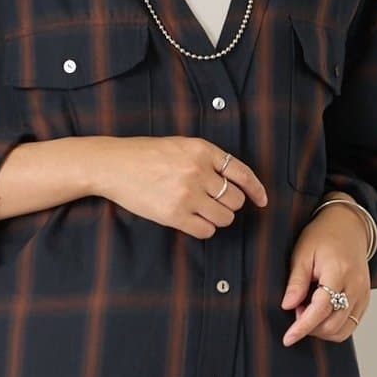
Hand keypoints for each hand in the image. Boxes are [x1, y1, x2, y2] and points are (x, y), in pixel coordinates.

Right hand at [88, 136, 268, 238]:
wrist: (114, 165)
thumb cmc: (145, 156)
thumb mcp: (180, 146)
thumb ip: (206, 159)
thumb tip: (233, 183)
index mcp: (202, 150)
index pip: (242, 172)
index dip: (256, 190)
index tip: (262, 201)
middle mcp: (198, 171)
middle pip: (235, 200)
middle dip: (229, 205)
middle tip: (214, 204)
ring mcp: (187, 194)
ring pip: (224, 218)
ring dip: (218, 219)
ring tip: (202, 212)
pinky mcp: (175, 214)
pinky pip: (206, 230)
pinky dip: (204, 229)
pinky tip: (193, 221)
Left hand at [280, 202, 370, 345]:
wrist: (348, 227)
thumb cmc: (323, 237)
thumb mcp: (302, 253)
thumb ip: (296, 281)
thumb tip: (287, 306)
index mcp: (339, 272)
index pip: (320, 309)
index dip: (303, 327)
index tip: (288, 338)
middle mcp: (356, 286)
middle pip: (332, 325)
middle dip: (310, 326)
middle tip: (298, 307)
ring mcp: (363, 295)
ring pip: (342, 330)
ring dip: (321, 329)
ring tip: (309, 308)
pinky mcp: (365, 301)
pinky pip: (349, 326)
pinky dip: (332, 326)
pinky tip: (322, 311)